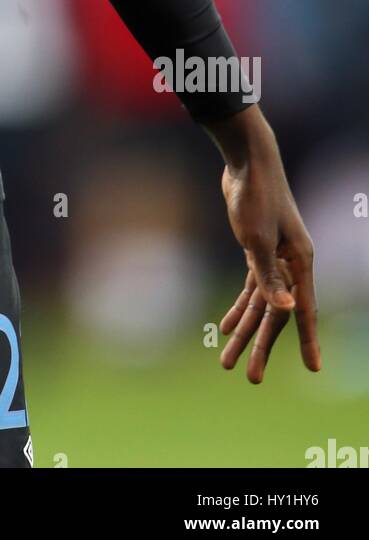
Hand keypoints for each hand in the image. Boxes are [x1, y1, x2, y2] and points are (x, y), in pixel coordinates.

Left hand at [215, 113, 319, 382]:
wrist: (247, 161)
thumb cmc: (256, 197)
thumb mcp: (257, 240)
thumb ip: (270, 277)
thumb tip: (287, 310)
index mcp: (299, 262)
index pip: (303, 310)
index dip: (307, 341)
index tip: (313, 368)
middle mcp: (291, 263)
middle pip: (277, 313)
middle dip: (261, 346)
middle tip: (249, 377)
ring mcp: (274, 257)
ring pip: (260, 303)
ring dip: (244, 331)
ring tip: (227, 362)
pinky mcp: (257, 249)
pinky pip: (251, 287)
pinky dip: (239, 307)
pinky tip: (226, 326)